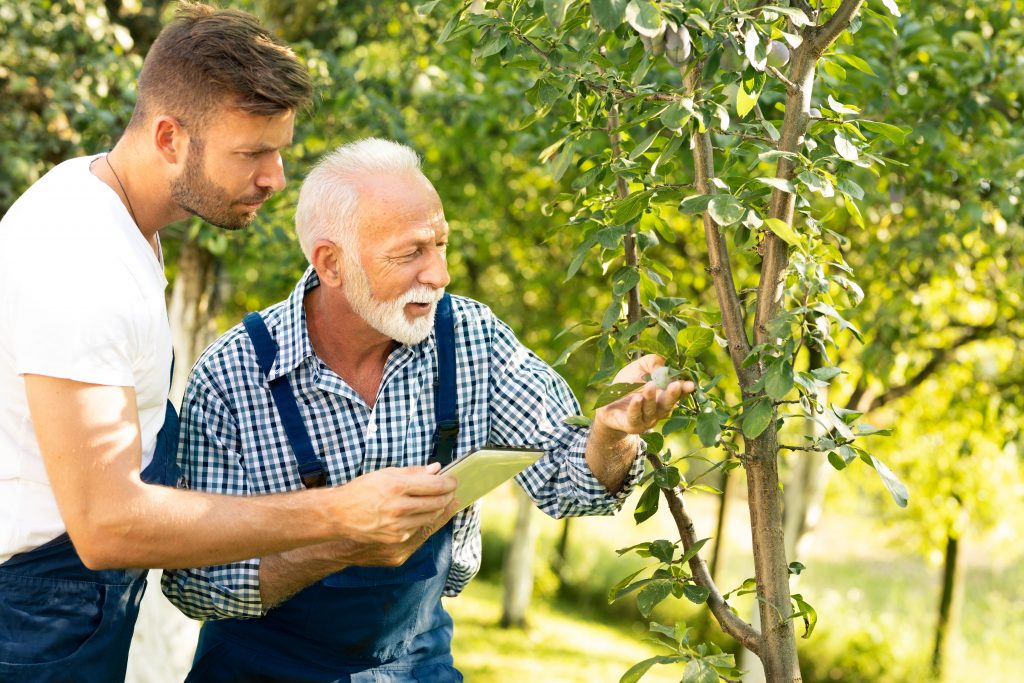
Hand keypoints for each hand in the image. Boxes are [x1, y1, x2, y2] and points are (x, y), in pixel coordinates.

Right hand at [329, 464, 456, 544]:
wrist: (339, 515)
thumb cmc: (361, 490)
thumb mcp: (385, 474)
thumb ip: (413, 472)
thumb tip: (436, 469)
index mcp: (396, 487)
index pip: (434, 486)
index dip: (448, 483)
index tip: (453, 480)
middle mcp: (399, 507)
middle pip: (437, 503)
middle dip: (448, 496)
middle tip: (451, 491)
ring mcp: (398, 526)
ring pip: (431, 517)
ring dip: (440, 508)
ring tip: (442, 500)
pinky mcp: (397, 539)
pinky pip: (419, 528)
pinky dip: (425, 519)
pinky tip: (425, 512)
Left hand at [594, 354, 694, 435]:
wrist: (607, 403)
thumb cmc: (628, 384)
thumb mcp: (640, 367)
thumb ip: (653, 362)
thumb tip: (663, 366)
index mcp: (664, 396)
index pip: (678, 394)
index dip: (684, 389)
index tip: (690, 384)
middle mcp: (658, 410)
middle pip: (668, 404)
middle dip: (672, 395)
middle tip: (676, 385)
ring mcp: (646, 420)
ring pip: (651, 410)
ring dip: (651, 398)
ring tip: (650, 385)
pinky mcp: (631, 425)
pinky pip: (635, 417)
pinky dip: (636, 408)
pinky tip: (636, 398)